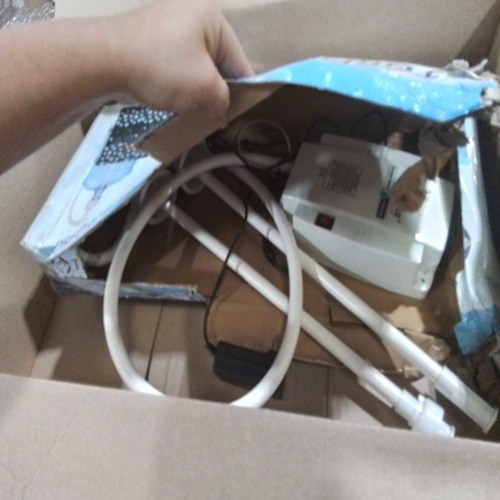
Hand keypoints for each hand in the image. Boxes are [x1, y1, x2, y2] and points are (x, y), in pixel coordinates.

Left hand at [107, 0, 253, 125]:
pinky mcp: (153, 38)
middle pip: (218, 63)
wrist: (104, 60)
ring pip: (198, 66)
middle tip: (216, 116)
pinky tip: (176, 99)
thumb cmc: (162, 68)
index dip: (244, 91)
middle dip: (217, 91)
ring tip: (194, 109)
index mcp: (213, 17)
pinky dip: (180, 83)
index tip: (243, 115)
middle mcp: (193, 13)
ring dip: (198, 90)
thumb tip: (222, 114)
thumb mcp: (204, 87)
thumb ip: (223, 101)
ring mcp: (170, 24)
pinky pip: (178, 64)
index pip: (240, 61)